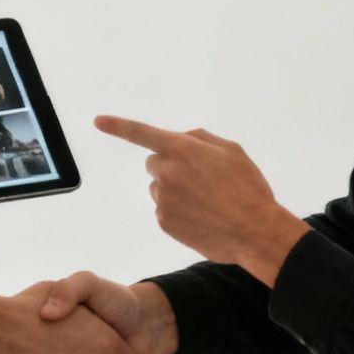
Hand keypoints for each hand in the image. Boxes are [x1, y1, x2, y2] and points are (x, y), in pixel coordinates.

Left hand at [94, 115, 310, 285]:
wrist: (255, 232)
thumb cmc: (248, 188)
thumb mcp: (231, 151)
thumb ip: (200, 139)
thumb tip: (181, 139)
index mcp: (182, 149)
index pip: (141, 133)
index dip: (117, 126)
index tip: (98, 121)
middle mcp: (166, 171)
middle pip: (154, 163)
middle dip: (170, 166)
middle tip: (200, 179)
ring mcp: (162, 198)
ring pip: (160, 187)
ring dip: (175, 190)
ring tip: (207, 201)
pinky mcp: (163, 221)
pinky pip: (164, 209)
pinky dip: (178, 211)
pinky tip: (202, 217)